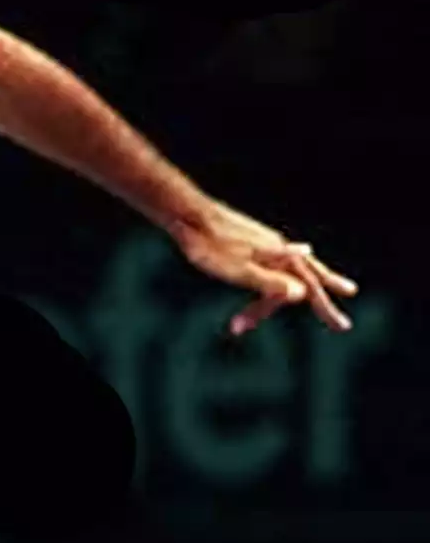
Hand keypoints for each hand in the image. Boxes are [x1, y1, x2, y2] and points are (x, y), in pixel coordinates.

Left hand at [172, 201, 358, 337]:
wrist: (189, 216)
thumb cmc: (210, 247)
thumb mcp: (238, 271)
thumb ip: (269, 283)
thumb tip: (302, 294)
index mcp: (280, 257)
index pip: (308, 289)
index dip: (324, 308)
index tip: (342, 326)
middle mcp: (279, 247)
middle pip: (309, 272)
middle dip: (329, 289)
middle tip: (353, 293)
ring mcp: (267, 242)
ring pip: (298, 263)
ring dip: (315, 277)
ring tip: (333, 282)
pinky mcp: (254, 239)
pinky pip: (284, 256)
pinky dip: (295, 263)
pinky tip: (300, 253)